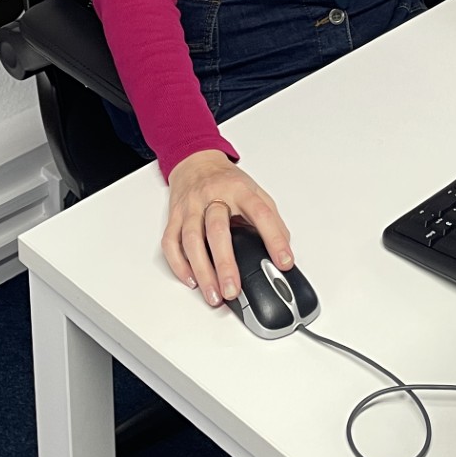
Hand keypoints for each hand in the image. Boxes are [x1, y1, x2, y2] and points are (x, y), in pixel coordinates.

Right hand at [164, 150, 293, 306]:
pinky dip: (179, 265)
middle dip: (226, 264)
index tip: (284, 263)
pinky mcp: (174, 216)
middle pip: (218, 231)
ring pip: (191, 240)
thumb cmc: (227, 181)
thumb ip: (270, 218)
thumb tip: (284, 248)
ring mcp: (191, 207)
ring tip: (214, 295)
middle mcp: (213, 197)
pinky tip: (191, 280)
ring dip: (202, 271)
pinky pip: (171, 242)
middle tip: (234, 291)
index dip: (275, 239)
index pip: (261, 214)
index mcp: (240, 190)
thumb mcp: (255, 191)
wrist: (196, 161)